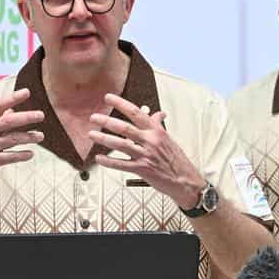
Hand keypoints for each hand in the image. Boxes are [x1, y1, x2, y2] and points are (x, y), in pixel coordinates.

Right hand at [0, 89, 42, 194]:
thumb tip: (12, 110)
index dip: (12, 98)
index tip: (26, 92)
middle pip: (7, 121)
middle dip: (26, 117)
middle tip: (41, 115)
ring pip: (12, 139)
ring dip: (29, 137)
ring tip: (40, 136)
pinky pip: (10, 156)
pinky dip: (22, 155)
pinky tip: (30, 154)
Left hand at [88, 94, 204, 209]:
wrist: (186, 180)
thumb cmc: (177, 160)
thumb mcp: (168, 139)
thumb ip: (158, 126)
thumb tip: (156, 114)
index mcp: (156, 131)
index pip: (136, 113)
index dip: (120, 104)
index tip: (108, 98)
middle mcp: (150, 141)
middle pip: (124, 128)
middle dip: (106, 121)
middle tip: (94, 118)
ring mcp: (146, 155)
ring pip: (121, 145)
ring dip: (104, 139)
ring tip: (92, 134)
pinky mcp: (142, 169)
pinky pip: (122, 164)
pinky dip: (109, 162)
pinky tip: (99, 159)